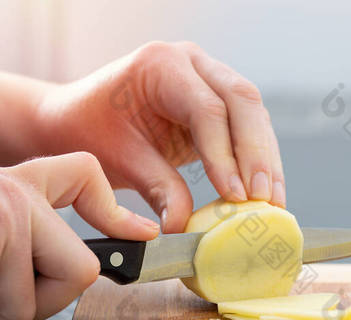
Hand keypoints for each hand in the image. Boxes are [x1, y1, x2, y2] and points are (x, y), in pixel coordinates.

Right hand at [0, 152, 157, 319]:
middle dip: (35, 302)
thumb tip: (86, 273)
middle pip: (81, 274)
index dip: (113, 209)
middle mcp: (16, 194)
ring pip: (27, 306)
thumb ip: (21, 238)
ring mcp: (2, 217)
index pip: (82, 174)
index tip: (139, 235)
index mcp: (15, 186)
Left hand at [37, 41, 284, 232]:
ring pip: (254, 114)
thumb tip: (185, 225)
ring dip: (266, 160)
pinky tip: (265, 192)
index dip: (225, 154)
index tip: (235, 195)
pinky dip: (258, 160)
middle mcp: (192, 64)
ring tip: (273, 201)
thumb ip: (158, 188)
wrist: (78, 118)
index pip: (207, 109)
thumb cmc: (90, 130)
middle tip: (263, 197)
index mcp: (162, 66)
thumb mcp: (120, 160)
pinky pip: (248, 127)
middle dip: (257, 154)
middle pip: (242, 101)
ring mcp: (209, 79)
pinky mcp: (218, 103)